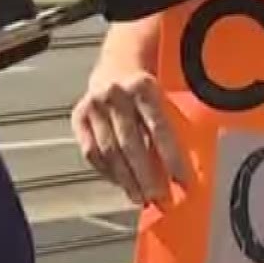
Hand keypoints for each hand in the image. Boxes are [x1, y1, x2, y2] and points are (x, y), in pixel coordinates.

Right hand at [72, 60, 192, 205]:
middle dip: (147, 177)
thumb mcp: (164, 96)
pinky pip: (92, 152)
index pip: (159, 129)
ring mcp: (93, 105)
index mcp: (143, 86)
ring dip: (127, 181)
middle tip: (161, 200)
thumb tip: (185, 167)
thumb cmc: (148, 89)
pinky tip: (121, 184)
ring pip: (110, 152)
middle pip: (131, 145)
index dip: (172, 158)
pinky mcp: (78, 116)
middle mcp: (115, 94)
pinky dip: (107, 172)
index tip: (183, 183)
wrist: (117, 62)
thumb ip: (173, 124)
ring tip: (140, 199)